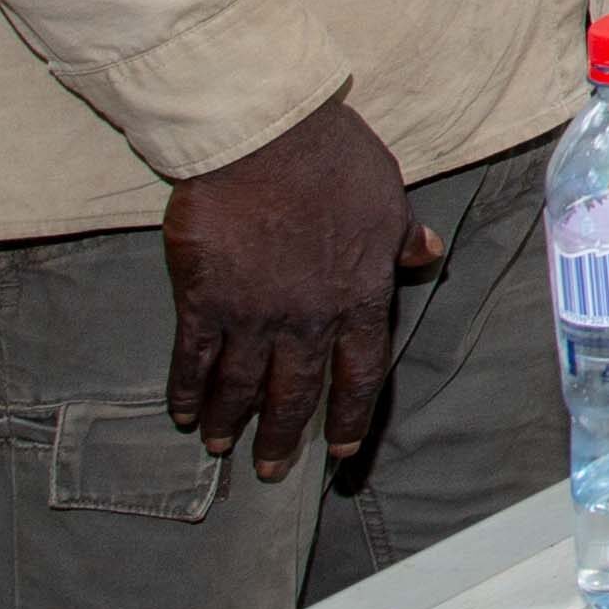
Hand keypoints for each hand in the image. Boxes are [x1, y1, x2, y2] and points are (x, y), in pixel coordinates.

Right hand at [159, 93, 427, 479]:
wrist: (267, 137)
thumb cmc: (334, 159)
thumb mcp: (388, 196)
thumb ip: (403, 237)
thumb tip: (429, 255)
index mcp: (358, 296)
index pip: (360, 372)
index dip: (351, 415)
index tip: (343, 449)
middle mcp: (307, 318)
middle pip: (294, 393)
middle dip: (281, 437)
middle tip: (271, 471)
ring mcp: (252, 314)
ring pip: (240, 386)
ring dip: (228, 421)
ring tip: (218, 446)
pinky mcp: (202, 300)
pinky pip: (192, 359)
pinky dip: (185, 390)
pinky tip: (179, 412)